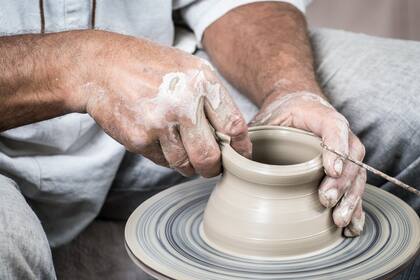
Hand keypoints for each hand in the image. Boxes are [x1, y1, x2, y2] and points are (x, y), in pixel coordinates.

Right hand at [65, 30, 250, 176]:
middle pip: (211, 156)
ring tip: (181, 147)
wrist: (102, 67)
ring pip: (186, 165)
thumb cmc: (150, 67)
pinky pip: (163, 162)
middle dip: (213, 168)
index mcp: (202, 82)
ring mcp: (160, 123)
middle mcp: (184, 103)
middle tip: (211, 166)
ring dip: (188, 164)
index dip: (240, 148)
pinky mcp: (140, 139)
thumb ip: (212, 99)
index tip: (240, 157)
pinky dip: (165, 156)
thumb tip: (233, 135)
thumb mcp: (189, 69)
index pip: (234, 126)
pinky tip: (158, 138)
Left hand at [250, 91, 365, 236]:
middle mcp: (339, 132)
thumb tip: (233, 158)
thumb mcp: (265, 119)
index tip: (329, 170)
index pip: (334, 127)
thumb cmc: (280, 115)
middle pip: (351, 155)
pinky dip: (355, 207)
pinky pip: (355, 187)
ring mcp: (345, 151)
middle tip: (326, 201)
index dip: (336, 148)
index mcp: (319, 115)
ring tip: (340, 220)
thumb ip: (252, 134)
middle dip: (341, 181)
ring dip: (350, 198)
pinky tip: (352, 227)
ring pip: (357, 174)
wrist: (295, 107)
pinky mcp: (344, 168)